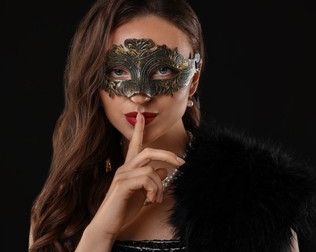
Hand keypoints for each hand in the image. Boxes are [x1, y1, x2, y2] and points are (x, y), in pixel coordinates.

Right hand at [81, 113, 184, 242]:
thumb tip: (164, 170)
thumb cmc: (125, 207)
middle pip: (149, 151)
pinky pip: (146, 179)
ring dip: (160, 185)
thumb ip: (152, 180)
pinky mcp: (122, 184)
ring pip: (150, 169)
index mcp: (130, 167)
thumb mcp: (143, 192)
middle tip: (181, 163)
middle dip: (167, 155)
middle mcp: (125, 167)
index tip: (141, 115)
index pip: (135, 144)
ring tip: (157, 198)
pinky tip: (152, 199)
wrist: (109, 224)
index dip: (139, 129)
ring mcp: (122, 175)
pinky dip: (154, 190)